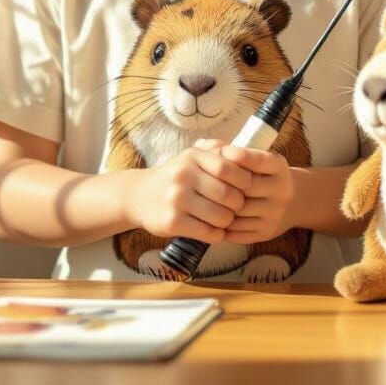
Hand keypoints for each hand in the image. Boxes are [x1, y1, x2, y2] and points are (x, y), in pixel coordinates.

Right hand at [123, 140, 251, 243]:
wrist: (139, 195)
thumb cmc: (175, 176)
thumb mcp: (191, 155)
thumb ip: (217, 149)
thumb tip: (245, 152)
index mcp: (192, 157)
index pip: (228, 168)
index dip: (243, 179)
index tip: (246, 187)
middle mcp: (183, 176)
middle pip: (227, 194)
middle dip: (238, 204)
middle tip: (237, 207)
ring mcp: (176, 200)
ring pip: (220, 216)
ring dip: (228, 222)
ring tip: (225, 219)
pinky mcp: (172, 222)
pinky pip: (207, 232)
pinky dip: (217, 235)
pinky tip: (215, 231)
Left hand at [196, 139, 294, 244]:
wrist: (292, 202)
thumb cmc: (263, 174)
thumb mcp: (258, 158)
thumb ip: (231, 150)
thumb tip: (201, 144)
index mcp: (278, 167)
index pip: (257, 160)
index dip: (236, 156)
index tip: (219, 153)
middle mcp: (281, 190)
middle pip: (247, 186)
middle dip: (224, 182)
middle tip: (204, 178)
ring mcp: (274, 213)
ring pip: (240, 211)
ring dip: (220, 205)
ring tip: (204, 198)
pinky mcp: (266, 232)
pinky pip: (239, 231)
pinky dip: (222, 225)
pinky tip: (211, 217)